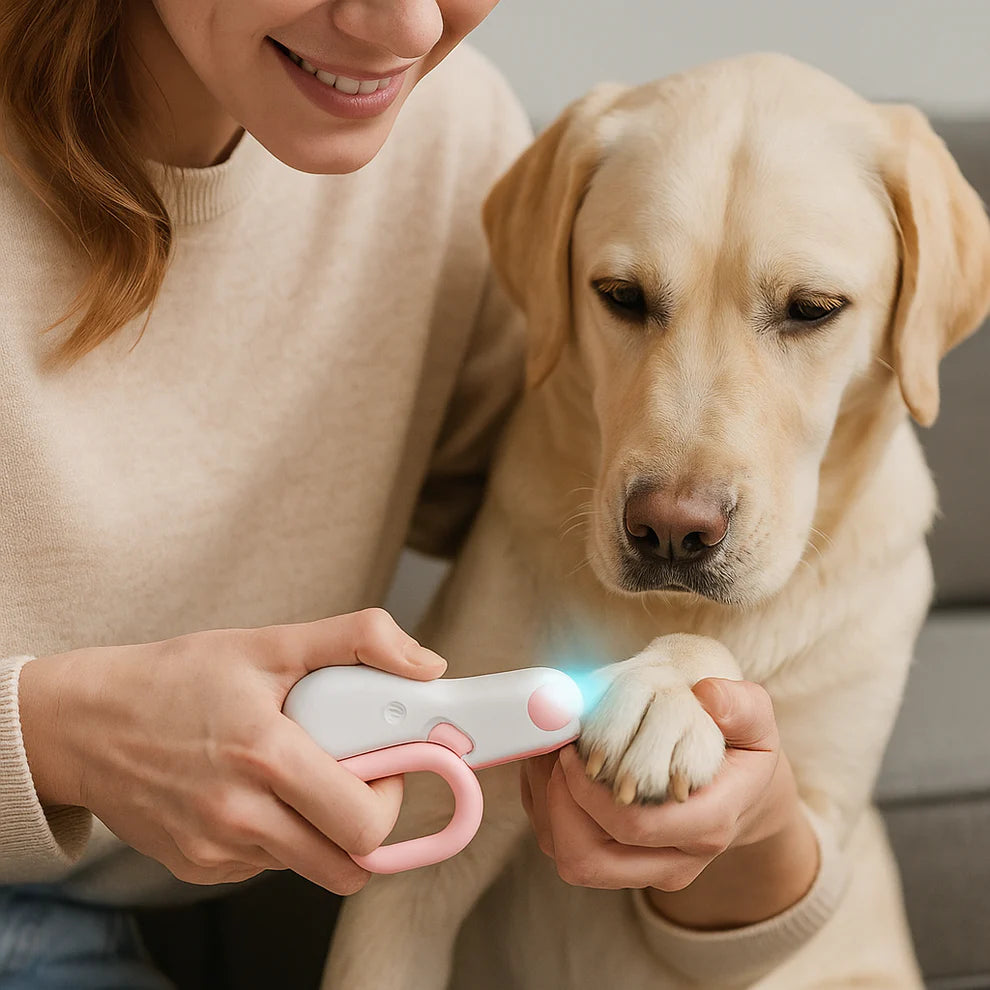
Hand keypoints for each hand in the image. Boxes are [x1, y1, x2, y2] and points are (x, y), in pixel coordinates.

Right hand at [18, 608, 445, 893]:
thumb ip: (357, 641)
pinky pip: (267, 865)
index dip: (392, 793)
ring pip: (309, 864)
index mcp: (266, 757)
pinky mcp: (197, 868)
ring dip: (321, 827)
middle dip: (365, 819)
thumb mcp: (270, 643)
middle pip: (348, 863)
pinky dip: (278, 834)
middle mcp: (240, 816)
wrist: (85, 722)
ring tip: (296, 773)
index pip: (365, 822)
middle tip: (351, 773)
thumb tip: (426, 665)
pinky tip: (255, 790)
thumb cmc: (178, 678)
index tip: (386, 761)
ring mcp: (215, 851)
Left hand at [521, 678, 816, 925]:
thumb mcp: (754, 716)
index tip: (577, 746)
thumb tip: (708, 697)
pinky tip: (554, 760)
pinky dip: (543, 800)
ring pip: (566, 853)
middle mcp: (672, 860)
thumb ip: (741, 705)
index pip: (634, 827)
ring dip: (545, 799)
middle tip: (556, 748)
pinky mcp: (610, 858)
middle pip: (587, 857)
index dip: (591, 790)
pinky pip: (557, 840)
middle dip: (557, 801)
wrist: (731, 775)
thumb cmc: (736, 740)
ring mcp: (639, 866)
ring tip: (553, 747)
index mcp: (708, 827)